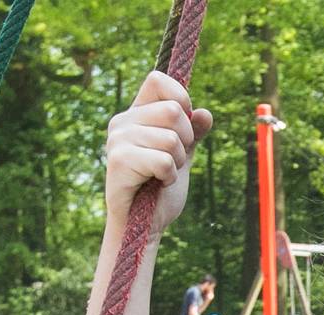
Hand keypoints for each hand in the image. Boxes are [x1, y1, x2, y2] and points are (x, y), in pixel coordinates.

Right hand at [103, 71, 213, 236]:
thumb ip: (192, 133)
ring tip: (163, 174)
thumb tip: (205, 113)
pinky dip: (170, 176)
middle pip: (173, 110)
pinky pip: (163, 160)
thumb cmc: (160, 190)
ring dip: (178, 162)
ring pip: (171, 138)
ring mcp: (117, 140)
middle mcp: (122, 122)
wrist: (143, 226)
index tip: (185, 125)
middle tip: (174, 160)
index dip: (181, 98)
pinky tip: (157, 183)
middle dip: (186, 140)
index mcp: (136, 114)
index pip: (157, 80)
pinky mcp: (118, 161)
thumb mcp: (183, 156)